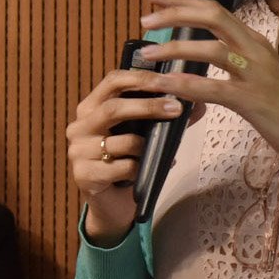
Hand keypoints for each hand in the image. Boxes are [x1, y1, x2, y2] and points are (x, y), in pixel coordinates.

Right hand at [66, 69, 184, 246]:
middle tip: (176, 108)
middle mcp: (79, 126)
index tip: (167, 80)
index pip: (112, 81)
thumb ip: (167, 114)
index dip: (140, 78)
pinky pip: (121, 168)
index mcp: (92, 106)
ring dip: (147, 145)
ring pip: (122, 142)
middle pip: (113, 108)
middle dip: (148, 107)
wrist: (112, 201)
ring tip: (160, 150)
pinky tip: (147, 171)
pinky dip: (140, 168)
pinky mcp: (84, 176)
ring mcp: (78, 151)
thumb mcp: (146, 131)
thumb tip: (200, 102)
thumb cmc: (129, 157)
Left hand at [136, 0, 278, 213]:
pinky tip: (165, 85)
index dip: (182, 1)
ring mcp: (257, 74)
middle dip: (175, 13)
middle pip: (212, 16)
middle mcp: (257, 50)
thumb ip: (237, 66)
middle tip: (144, 20)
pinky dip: (186, 84)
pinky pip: (215, 88)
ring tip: (146, 55)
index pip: (216, 10)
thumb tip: (206, 60)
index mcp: (256, 42)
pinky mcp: (255, 101)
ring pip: (211, 49)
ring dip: (174, 49)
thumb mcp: (262, 78)